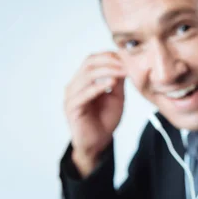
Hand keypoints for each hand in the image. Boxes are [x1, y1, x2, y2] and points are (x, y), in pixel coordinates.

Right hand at [63, 51, 126, 175]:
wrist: (98, 142)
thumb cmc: (106, 119)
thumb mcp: (116, 96)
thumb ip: (118, 81)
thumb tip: (125, 63)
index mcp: (83, 80)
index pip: (92, 59)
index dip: (108, 55)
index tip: (126, 57)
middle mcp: (75, 85)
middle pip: (88, 63)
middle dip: (109, 61)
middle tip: (125, 64)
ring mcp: (71, 96)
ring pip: (86, 75)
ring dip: (106, 71)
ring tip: (122, 72)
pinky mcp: (72, 108)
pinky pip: (83, 94)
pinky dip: (97, 87)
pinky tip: (110, 84)